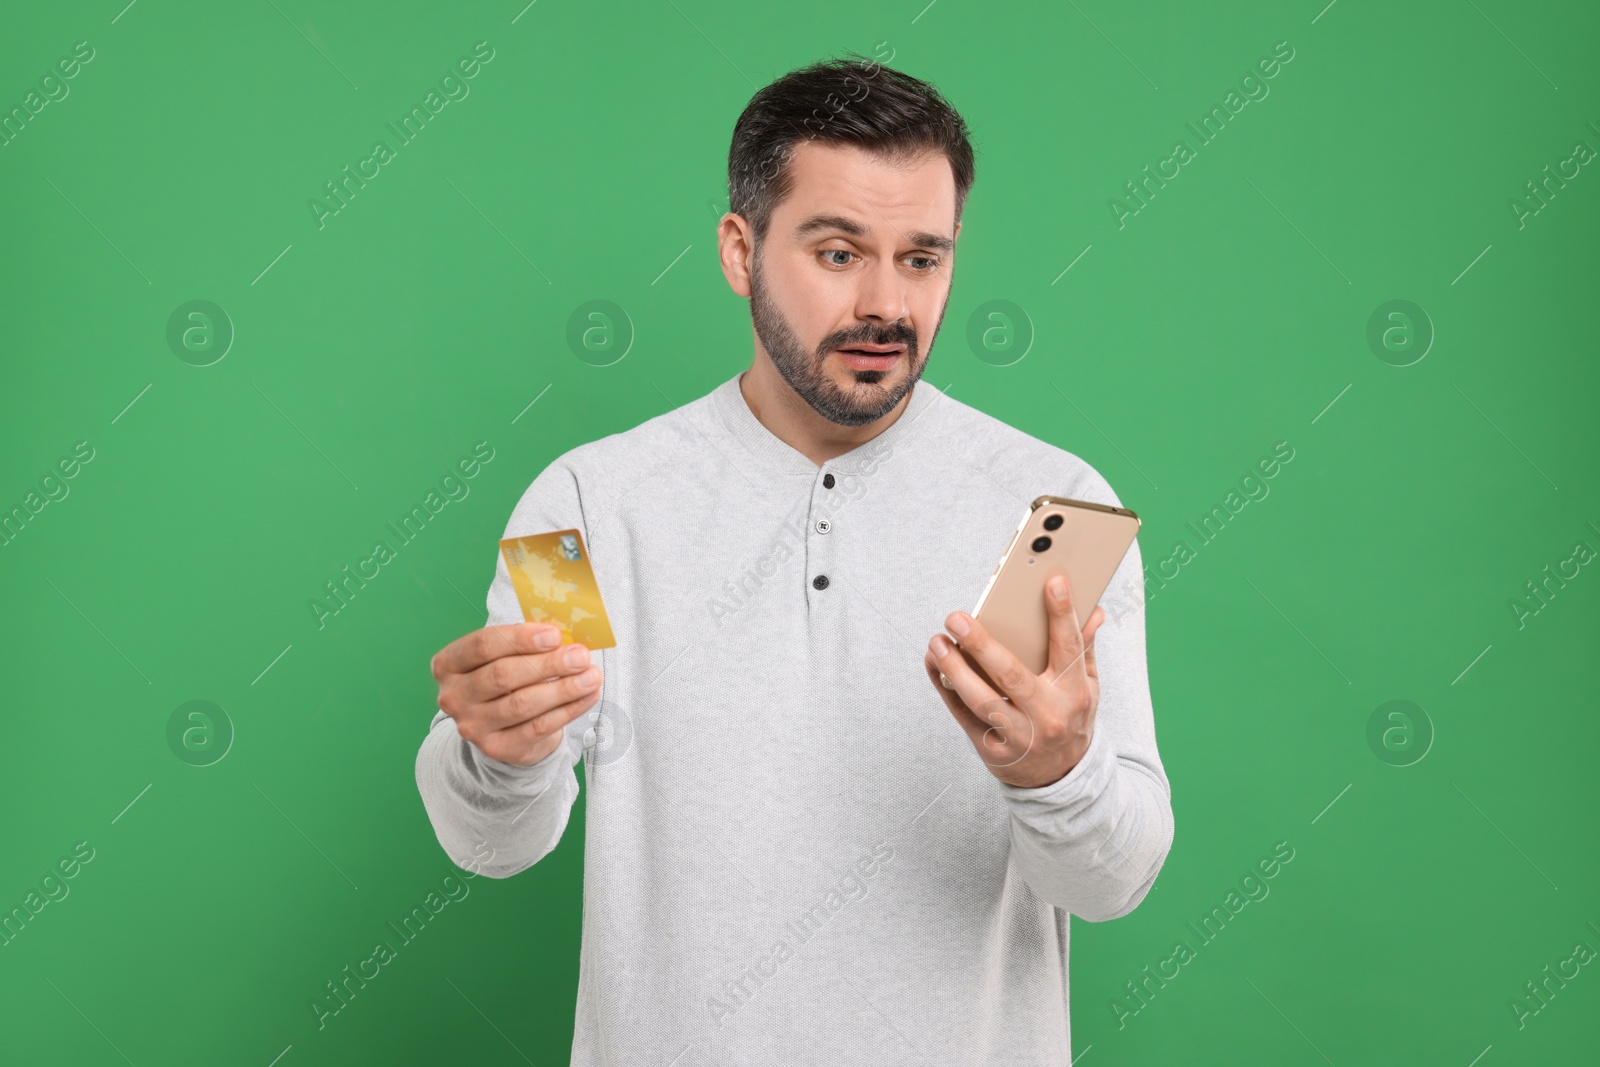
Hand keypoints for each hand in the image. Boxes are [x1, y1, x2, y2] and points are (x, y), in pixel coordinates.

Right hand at [431, 623, 602, 766]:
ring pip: (522, 704)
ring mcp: (472, 726)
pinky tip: (588, 695)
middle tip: (580, 656)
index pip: (482, 645)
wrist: (499, 727)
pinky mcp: (497, 748)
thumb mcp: (505, 655)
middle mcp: (453, 696)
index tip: (554, 635)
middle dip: (547, 664)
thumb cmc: (506, 678)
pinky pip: (538, 728)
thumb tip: (567, 636)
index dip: (520, 638)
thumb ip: (528, 643)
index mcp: (449, 664)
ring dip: (563, 688)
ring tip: (591, 676)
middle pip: (502, 675)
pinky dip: (568, 710)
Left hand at [924, 574, 1104, 788]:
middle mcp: (1047, 715)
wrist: (1061, 779)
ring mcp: (1019, 735)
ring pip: (981, 699)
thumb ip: (1084, 649)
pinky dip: (946, 688)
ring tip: (937, 641)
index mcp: (1074, 692)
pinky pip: (963, 715)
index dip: (1062, 614)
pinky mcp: (992, 750)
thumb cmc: (1070, 719)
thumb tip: (1094, 610)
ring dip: (954, 668)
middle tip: (957, 617)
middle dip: (982, 644)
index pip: (1070, 648)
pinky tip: (934, 664)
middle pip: (1012, 675)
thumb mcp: (1087, 688)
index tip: (1052, 582)